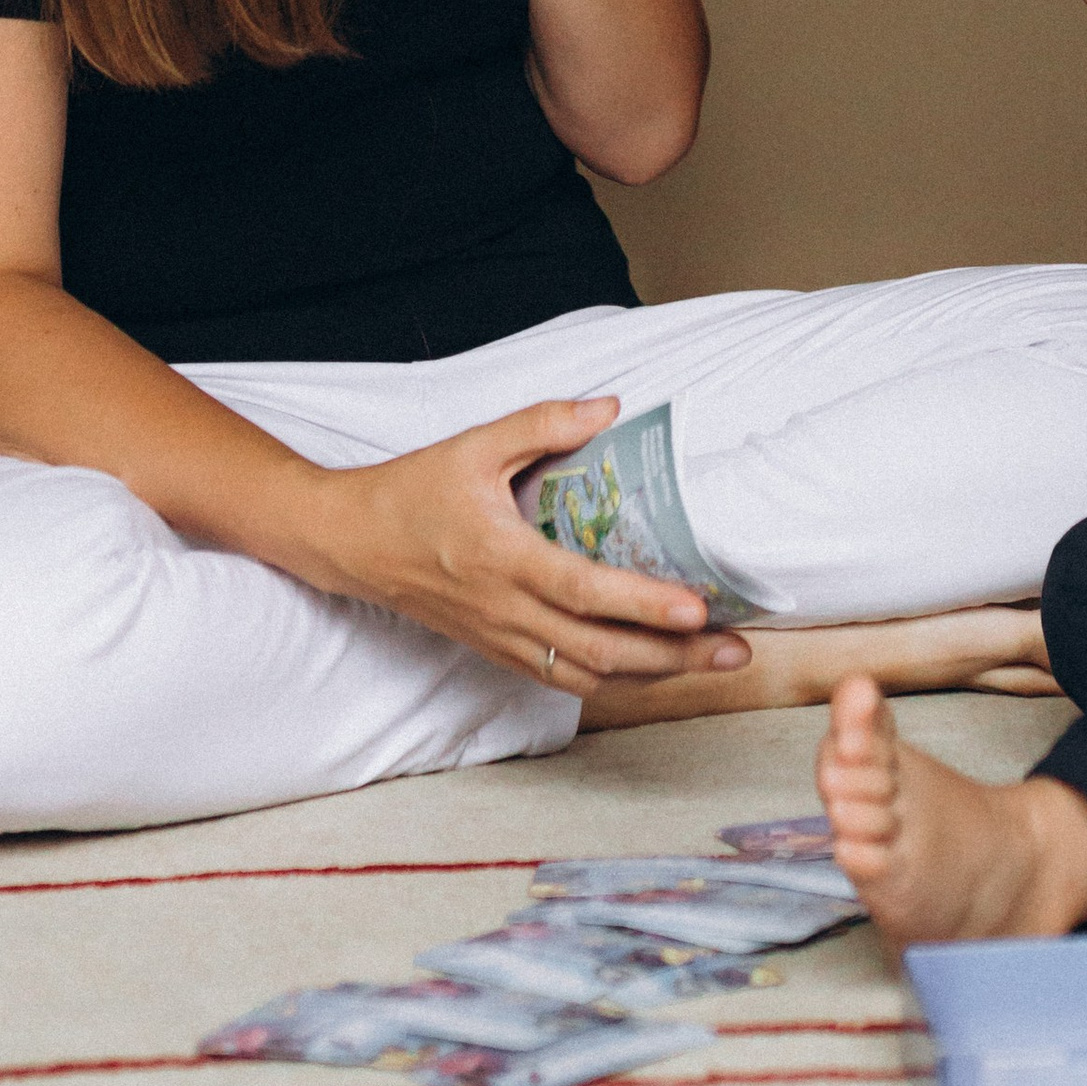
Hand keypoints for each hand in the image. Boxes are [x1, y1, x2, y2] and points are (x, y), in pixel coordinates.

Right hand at [298, 395, 751, 699]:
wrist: (349, 542)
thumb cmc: (413, 490)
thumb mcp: (474, 443)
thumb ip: (543, 423)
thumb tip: (611, 407)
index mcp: (503, 558)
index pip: (585, 591)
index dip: (644, 606)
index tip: (697, 609)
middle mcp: (506, 610)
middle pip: (602, 651)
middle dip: (674, 656)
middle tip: (736, 650)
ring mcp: (501, 638)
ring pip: (588, 674)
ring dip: (654, 674)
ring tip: (713, 661)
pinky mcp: (496, 650)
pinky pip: (563, 678)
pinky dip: (613, 678)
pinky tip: (653, 668)